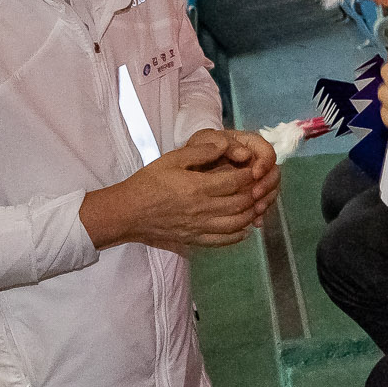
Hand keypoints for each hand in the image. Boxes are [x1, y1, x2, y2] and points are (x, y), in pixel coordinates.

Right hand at [80, 132, 262, 252]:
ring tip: (255, 204)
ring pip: (236, 224)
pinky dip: (238, 235)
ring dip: (250, 214)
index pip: (235, 182)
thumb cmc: (148, 182)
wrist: (128, 212)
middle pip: (240, 203)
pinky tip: (244, 228)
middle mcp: (202, 210)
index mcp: (198, 187)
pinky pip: (223, 241)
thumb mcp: (172, 159)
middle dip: (254, 193)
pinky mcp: (194, 240)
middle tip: (259, 185)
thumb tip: (224, 146)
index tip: (254, 168)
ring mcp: (199, 227)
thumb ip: (200, 152)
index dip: (249, 174)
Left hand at [198, 129, 282, 217]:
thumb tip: (246, 155)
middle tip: (256, 195)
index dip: (265, 163)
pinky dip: (260, 214)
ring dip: (266, 201)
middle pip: (273, 172)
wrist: (188, 164)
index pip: (267, 152)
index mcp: (250, 144)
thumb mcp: (206, 139)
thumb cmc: (197, 148)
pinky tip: (255, 223)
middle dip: (267, 185)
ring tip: (256, 211)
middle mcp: (257, 161)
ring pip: (270, 190)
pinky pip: (261, 204)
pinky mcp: (252, 194)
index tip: (255, 174)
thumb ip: (225, 144)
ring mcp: (256, 179)